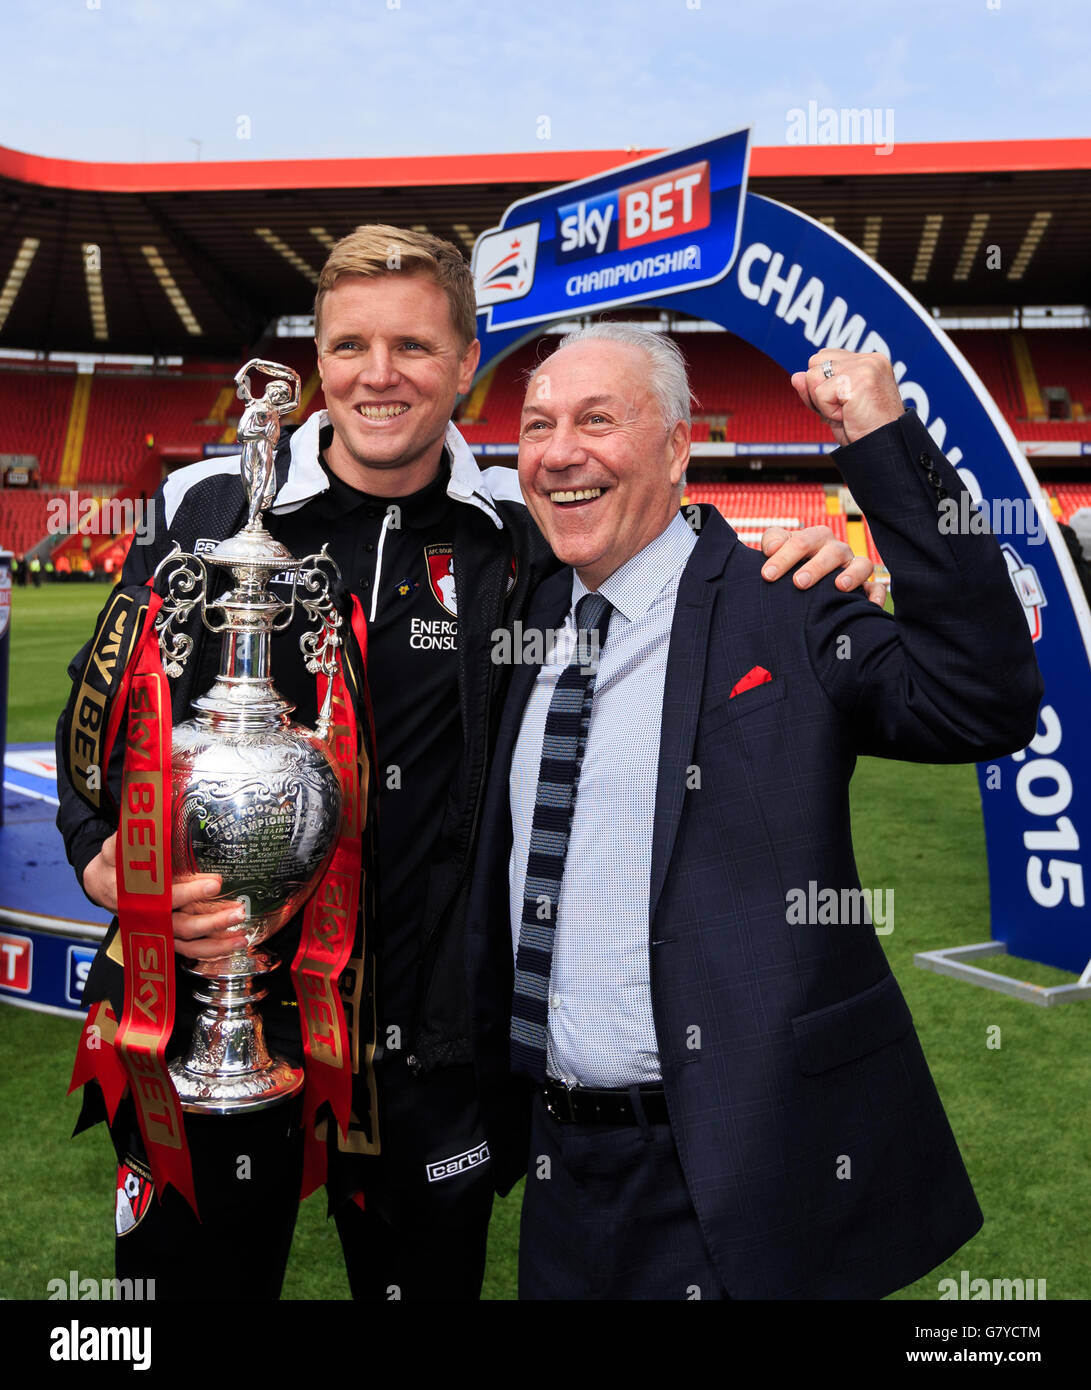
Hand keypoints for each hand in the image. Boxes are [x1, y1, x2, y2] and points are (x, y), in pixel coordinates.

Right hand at [82, 832, 248, 959]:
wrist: (101, 883)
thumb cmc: (113, 862)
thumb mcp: (114, 847)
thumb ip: (131, 837)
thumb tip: (152, 815)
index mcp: (132, 894)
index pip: (163, 897)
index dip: (189, 892)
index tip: (216, 883)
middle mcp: (147, 916)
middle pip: (179, 924)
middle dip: (211, 921)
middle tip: (237, 910)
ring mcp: (157, 929)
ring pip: (187, 942)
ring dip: (216, 940)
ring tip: (242, 933)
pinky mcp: (166, 937)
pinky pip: (190, 951)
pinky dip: (213, 951)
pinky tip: (235, 943)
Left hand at [760, 525, 886, 607]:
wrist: (802, 582)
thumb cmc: (788, 564)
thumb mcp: (777, 549)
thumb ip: (772, 542)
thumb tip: (771, 548)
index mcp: (815, 539)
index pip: (801, 542)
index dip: (784, 557)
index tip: (768, 575)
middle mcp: (837, 550)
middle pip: (832, 552)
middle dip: (816, 567)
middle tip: (799, 583)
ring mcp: (852, 567)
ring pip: (861, 564)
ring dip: (852, 574)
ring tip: (839, 586)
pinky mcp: (864, 586)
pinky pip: (876, 587)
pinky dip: (876, 594)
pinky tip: (870, 605)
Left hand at [790, 349, 904, 446]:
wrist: (884, 447)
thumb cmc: (864, 430)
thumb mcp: (834, 407)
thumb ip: (815, 390)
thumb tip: (796, 376)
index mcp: (866, 361)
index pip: (824, 358)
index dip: (821, 384)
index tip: (841, 404)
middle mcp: (868, 359)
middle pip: (814, 362)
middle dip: (819, 391)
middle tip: (843, 410)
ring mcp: (865, 366)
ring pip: (813, 376)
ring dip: (823, 402)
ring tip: (847, 412)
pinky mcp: (859, 379)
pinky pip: (820, 393)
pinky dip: (829, 411)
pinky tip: (848, 416)